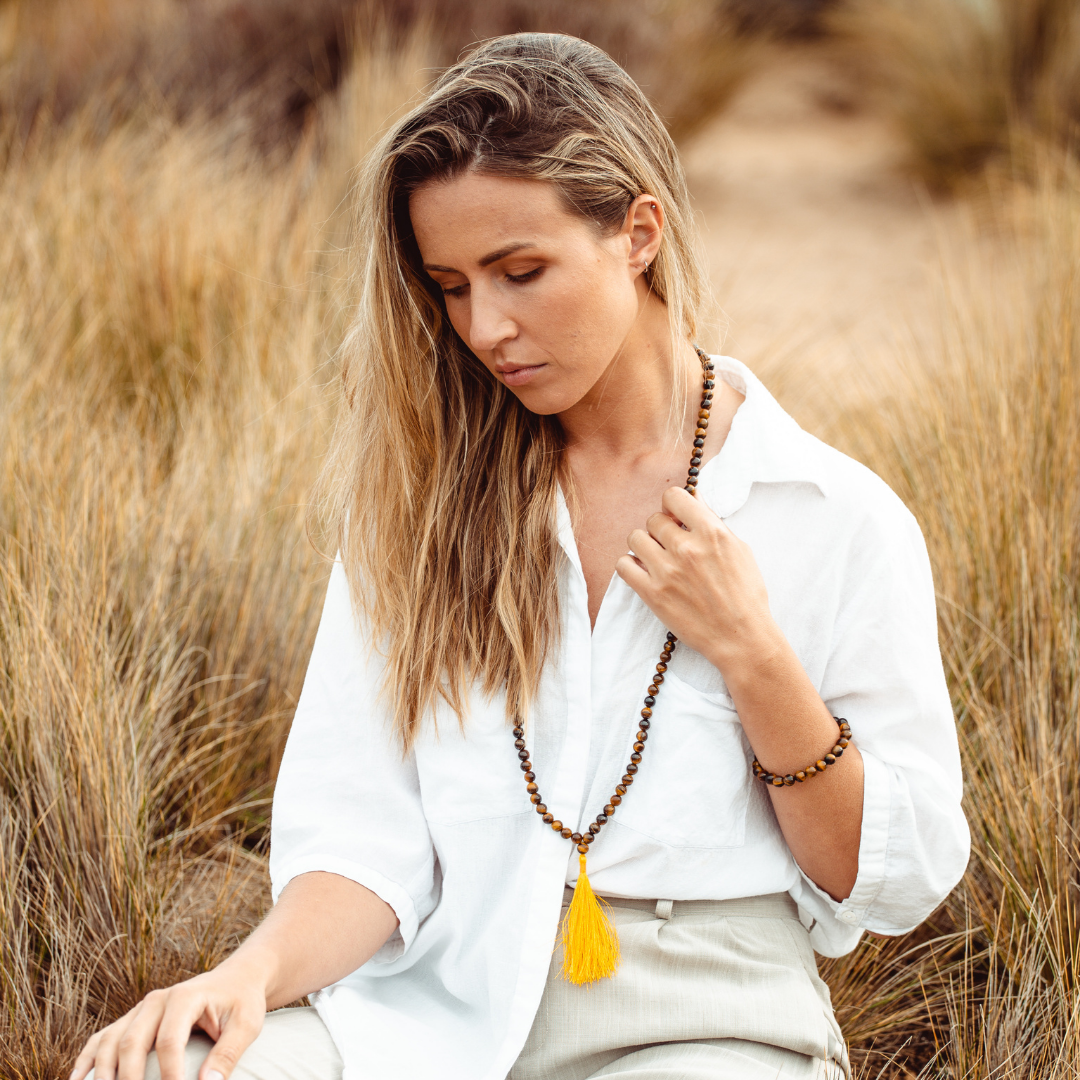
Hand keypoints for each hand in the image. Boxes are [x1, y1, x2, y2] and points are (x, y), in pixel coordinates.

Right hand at [70, 954, 270, 1079]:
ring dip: (101, 1075)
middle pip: (131, 1043)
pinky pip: (102, 1039)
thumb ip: (229, 1053)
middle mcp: (157, 1000)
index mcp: (185, 997)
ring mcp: (140, 1009)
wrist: (236, 979)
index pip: (169, 1041)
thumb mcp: (247, 1024)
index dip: (168, 1076)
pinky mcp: (133, 1020)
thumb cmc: (243, 1003)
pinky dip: (87, 1061)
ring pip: (110, 1042)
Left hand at [615, 486, 779, 680]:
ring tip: (656, 558)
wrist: (740, 637)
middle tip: (670, 545)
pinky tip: (644, 572)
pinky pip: (623, 565)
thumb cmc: (745, 595)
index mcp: (711, 532)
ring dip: (644, 545)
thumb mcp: (739, 550)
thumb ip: (712, 522)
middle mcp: (687, 548)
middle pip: (654, 519)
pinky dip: (630, 566)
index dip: (672, 505)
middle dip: (661, 529)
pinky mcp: (652, 593)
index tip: (676, 516)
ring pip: (635, 538)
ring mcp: (667, 571)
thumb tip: (694, 496)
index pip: (674, 496)